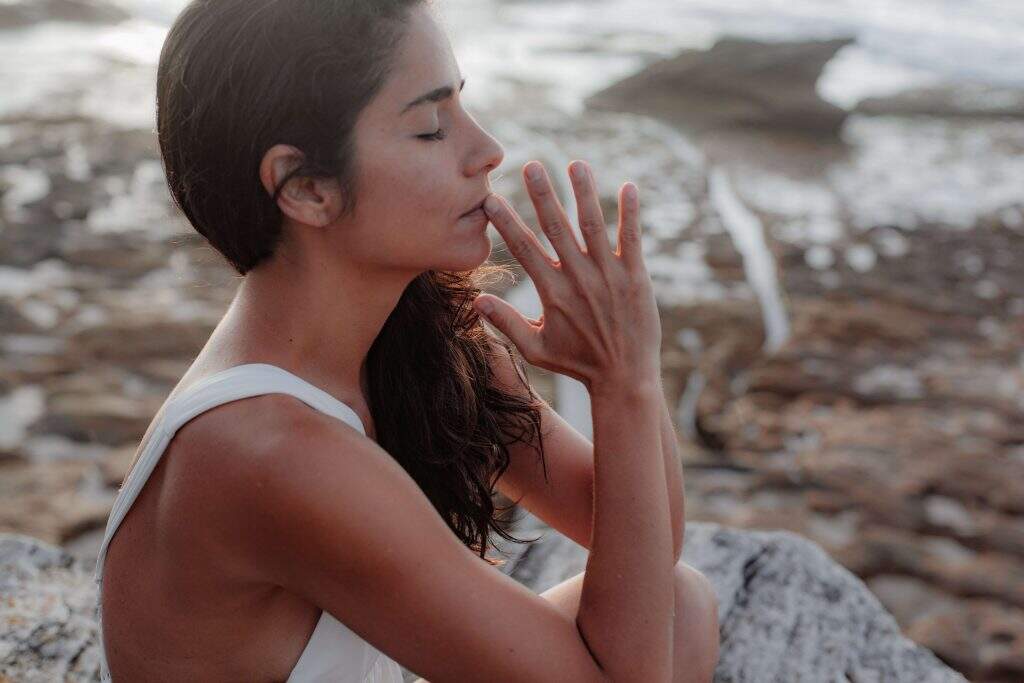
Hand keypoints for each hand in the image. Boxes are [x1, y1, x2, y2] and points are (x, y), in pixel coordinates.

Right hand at [474, 160, 661, 392]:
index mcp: (552, 293)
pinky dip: (630, 214)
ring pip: (593, 226)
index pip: (524, 249)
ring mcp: (609, 276)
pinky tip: (628, 187)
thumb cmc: (577, 364)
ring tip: (575, 164)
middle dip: (542, 195)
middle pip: (556, 228)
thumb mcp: (535, 349)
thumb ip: (506, 322)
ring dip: (584, 193)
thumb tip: (476, 301)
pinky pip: (632, 239)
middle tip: (531, 165)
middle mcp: (578, 279)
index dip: (506, 221)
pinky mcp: (636, 278)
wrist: (624, 379)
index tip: (491, 198)